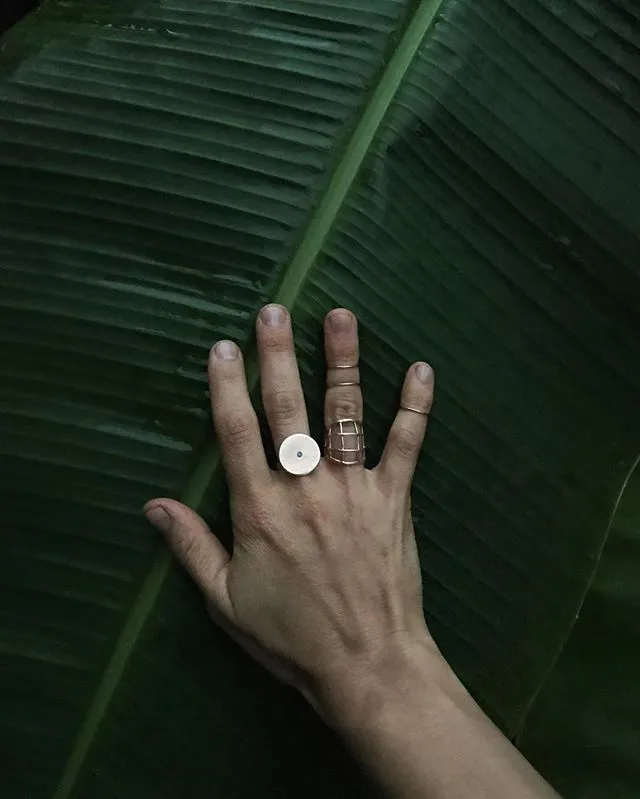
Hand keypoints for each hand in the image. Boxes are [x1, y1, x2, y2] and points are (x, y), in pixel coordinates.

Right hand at [144, 304, 435, 720]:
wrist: (366, 664)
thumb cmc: (291, 637)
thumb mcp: (225, 601)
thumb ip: (191, 548)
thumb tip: (153, 505)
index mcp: (260, 511)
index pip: (237, 434)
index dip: (226, 387)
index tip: (222, 347)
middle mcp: (305, 489)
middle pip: (288, 410)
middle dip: (277, 356)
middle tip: (273, 310)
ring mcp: (354, 491)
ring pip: (345, 414)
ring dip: (342, 362)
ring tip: (340, 316)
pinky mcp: (394, 500)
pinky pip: (408, 444)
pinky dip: (415, 406)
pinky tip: (421, 368)